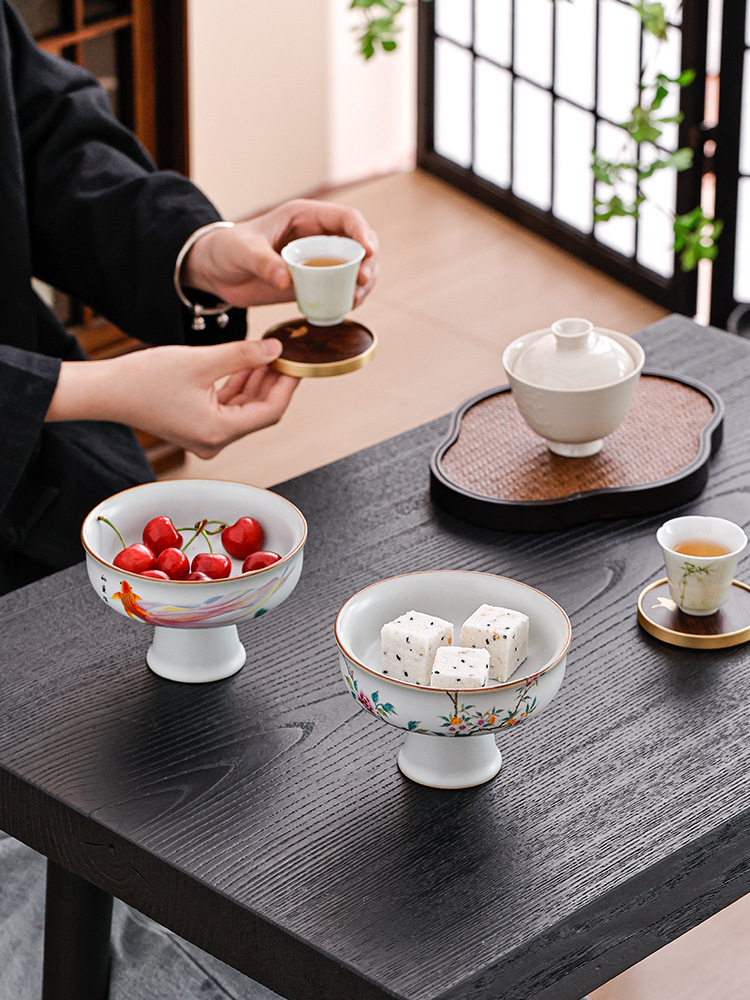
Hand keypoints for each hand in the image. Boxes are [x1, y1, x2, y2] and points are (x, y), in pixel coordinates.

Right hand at [47, 339, 298, 459]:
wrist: (107, 391)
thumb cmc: (145, 379)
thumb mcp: (201, 361)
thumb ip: (243, 355)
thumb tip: (276, 351)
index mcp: (219, 432)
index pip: (270, 411)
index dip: (287, 385)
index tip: (299, 362)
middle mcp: (215, 442)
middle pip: (259, 411)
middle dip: (274, 381)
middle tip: (287, 354)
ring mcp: (206, 437)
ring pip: (244, 408)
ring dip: (256, 382)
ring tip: (268, 353)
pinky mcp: (197, 427)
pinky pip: (228, 407)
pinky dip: (238, 387)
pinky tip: (247, 363)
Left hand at [181, 198, 378, 308]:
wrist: (215, 272)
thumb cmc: (226, 249)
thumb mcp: (242, 251)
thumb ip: (262, 262)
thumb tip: (286, 279)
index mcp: (305, 216)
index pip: (346, 218)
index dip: (362, 234)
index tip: (367, 254)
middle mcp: (317, 236)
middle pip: (359, 243)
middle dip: (369, 262)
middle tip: (362, 283)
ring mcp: (318, 260)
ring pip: (355, 267)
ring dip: (363, 282)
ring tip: (355, 300)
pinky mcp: (313, 282)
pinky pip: (340, 288)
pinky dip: (348, 297)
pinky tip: (346, 307)